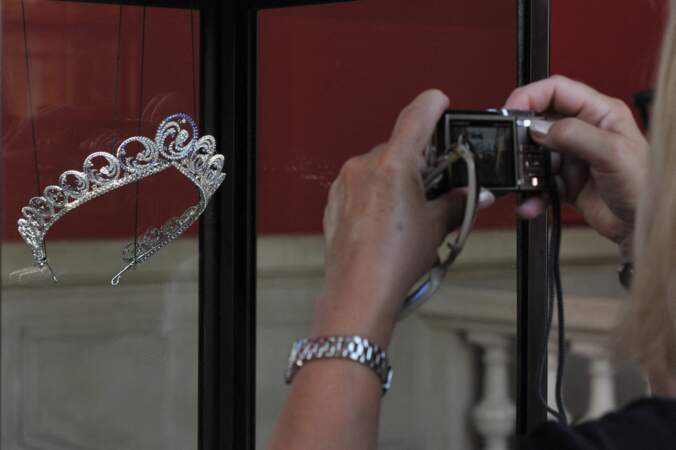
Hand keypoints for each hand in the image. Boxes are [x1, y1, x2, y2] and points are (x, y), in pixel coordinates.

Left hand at [314, 90, 492, 346]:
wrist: (358, 290)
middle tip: (438, 183)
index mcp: (393, 164)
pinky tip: (389, 219)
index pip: (416, 116)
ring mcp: (346, 182)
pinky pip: (362, 184)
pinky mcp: (335, 200)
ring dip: (398, 178)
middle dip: (420, 160)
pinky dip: (378, 192)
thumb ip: (460, 201)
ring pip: (380, 167)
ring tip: (412, 211)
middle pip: (400, 147)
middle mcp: (364, 166)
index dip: (433, 104)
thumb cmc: (394, 260)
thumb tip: (478, 195)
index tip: (441, 101)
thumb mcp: (437, 226)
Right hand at [505, 75, 647, 251]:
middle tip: (514, 151)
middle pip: (540, 122)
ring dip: (526, 171)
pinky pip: (539, 182)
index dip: (531, 96)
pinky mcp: (565, 181)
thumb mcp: (612, 152)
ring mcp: (573, 157)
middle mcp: (585, 131)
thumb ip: (574, 134)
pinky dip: (532, 194)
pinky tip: (532, 202)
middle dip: (524, 138)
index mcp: (600, 113)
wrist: (641, 227)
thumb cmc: (644, 187)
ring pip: (536, 155)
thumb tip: (539, 128)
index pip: (557, 90)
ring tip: (525, 182)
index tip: (511, 111)